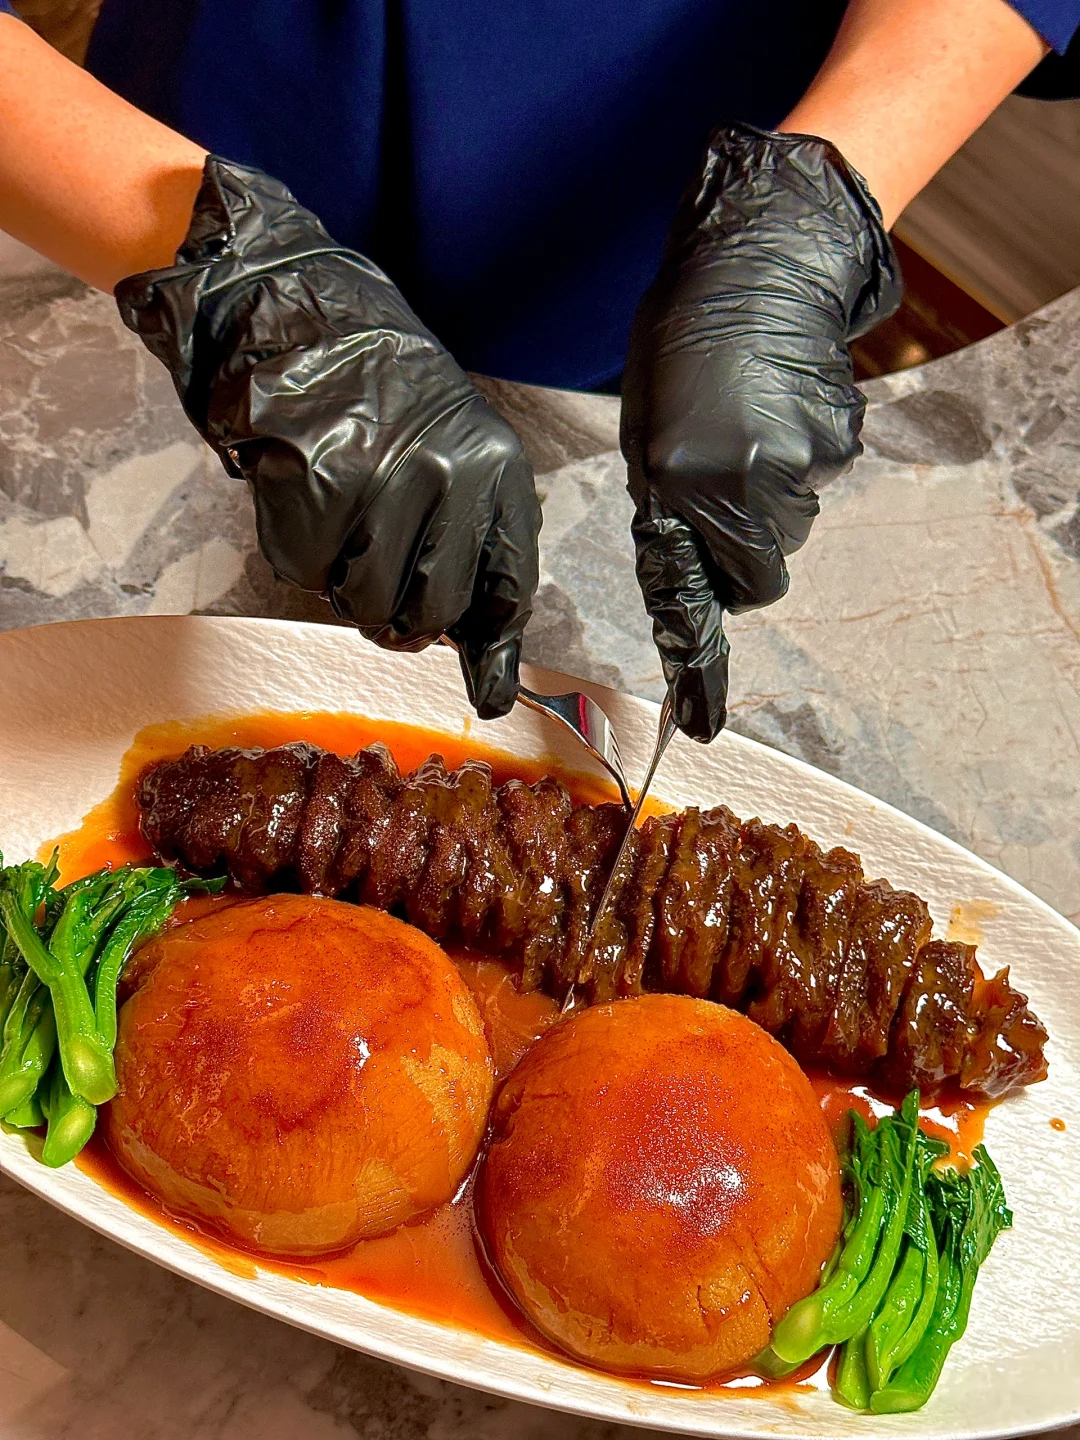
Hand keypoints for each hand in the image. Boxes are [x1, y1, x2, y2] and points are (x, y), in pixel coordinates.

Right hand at [115, 157, 540, 719]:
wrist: (301, 316)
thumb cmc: (384, 400)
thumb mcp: (457, 459)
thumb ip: (475, 557)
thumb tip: (492, 682)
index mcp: (497, 469)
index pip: (510, 588)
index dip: (493, 647)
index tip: (490, 692)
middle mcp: (450, 475)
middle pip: (433, 613)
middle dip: (404, 618)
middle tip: (378, 583)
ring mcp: (382, 480)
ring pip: (367, 602)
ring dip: (346, 583)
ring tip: (343, 524)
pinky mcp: (314, 486)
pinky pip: (305, 572)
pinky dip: (299, 551)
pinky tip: (305, 498)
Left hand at [620, 123, 900, 741]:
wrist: (753, 260)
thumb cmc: (681, 344)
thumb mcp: (646, 431)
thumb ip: (668, 508)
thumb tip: (700, 568)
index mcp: (672, 481)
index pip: (693, 599)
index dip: (699, 666)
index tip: (700, 725)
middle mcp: (732, 483)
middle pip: (757, 576)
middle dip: (741, 550)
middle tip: (720, 483)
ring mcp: (792, 465)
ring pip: (787, 532)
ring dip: (767, 501)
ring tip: (746, 428)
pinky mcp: (833, 444)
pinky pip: (814, 485)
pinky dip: (798, 462)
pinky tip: (778, 410)